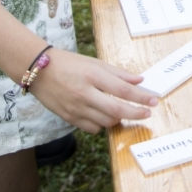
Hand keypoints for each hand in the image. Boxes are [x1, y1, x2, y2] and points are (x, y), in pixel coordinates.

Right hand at [30, 49, 159, 132]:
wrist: (38, 70)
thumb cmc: (68, 63)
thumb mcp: (94, 62)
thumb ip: (118, 73)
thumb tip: (139, 80)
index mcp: (93, 75)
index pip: (123, 90)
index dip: (141, 97)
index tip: (153, 101)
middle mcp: (85, 93)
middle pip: (117, 110)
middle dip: (136, 114)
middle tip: (147, 113)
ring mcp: (76, 108)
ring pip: (106, 122)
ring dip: (119, 119)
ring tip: (124, 112)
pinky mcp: (69, 118)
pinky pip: (92, 128)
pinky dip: (102, 125)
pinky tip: (104, 117)